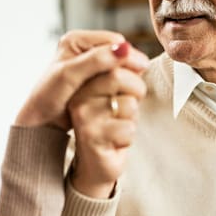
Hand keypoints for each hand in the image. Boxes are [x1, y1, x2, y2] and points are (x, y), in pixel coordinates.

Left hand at [14, 30, 148, 130]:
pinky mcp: (91, 77)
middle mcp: (82, 47)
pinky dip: (119, 84)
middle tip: (139, 82)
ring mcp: (87, 63)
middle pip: (117, 52)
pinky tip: (122, 93)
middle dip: (127, 66)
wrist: (39, 120)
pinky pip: (113, 77)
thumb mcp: (70, 76)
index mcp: (75, 39)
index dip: (128, 55)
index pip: (114, 40)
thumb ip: (96, 60)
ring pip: (117, 66)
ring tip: (133, 89)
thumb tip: (124, 49)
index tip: (141, 70)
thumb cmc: (48, 97)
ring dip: (125, 76)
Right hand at [67, 61, 147, 197]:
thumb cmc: (112, 125)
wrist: (96, 164)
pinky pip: (128, 128)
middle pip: (118, 76)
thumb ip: (122, 72)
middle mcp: (79, 96)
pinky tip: (115, 142)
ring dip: (132, 118)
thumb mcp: (116, 94)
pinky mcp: (92, 136)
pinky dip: (128, 137)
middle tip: (131, 106)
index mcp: (83, 81)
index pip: (113, 60)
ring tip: (118, 126)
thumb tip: (130, 52)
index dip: (133, 69)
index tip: (135, 82)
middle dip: (136, 91)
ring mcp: (84, 116)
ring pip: (128, 104)